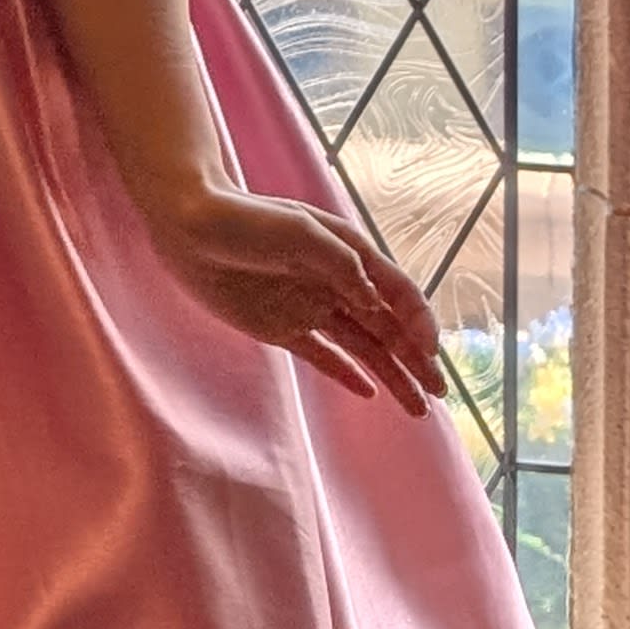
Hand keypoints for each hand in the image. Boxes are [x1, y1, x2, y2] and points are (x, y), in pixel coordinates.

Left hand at [139, 180, 446, 413]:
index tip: (431, 353)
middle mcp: (337, 283)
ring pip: (364, 347)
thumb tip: (375, 302)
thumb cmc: (245, 219)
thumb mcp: (299, 231)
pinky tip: (370, 393)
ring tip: (419, 409)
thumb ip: (341, 265)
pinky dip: (346, 375)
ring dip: (393, 375)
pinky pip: (324, 356)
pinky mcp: (282, 327)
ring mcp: (310, 306)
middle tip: (440, 394)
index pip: (397, 293)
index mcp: (349, 254)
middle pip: (388, 327)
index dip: (419, 322)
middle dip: (417, 360)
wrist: (188, 226)